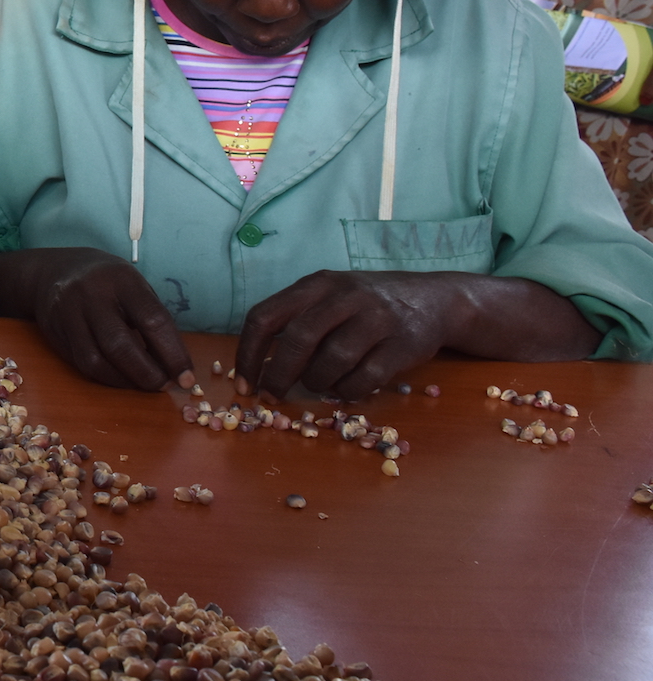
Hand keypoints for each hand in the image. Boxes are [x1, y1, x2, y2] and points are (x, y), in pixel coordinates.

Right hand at [0, 247, 193, 390]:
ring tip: (142, 384)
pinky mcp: (54, 332)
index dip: (173, 354)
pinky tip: (120, 377)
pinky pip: (80, 363)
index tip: (186, 378)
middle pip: (120, 345)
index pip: (153, 321)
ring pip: (95, 360)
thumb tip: (173, 364)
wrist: (53, 270)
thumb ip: (151, 319)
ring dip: (124, 381)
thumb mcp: (133, 285)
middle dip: (147, 374)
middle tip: (164, 386)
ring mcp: (68, 313)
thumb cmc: (107, 282)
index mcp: (122, 280)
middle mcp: (91, 294)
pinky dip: (105, 376)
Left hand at [236, 270, 448, 400]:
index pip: (265, 316)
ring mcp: (376, 318)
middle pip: (298, 339)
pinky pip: (364, 378)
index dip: (248, 353)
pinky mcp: (403, 344)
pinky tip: (346, 389)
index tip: (244, 384)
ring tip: (319, 385)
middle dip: (279, 375)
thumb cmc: (367, 305)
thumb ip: (296, 322)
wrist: (435, 299)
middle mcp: (344, 296)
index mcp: (316, 284)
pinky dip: (348, 391)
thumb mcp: (329, 298)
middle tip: (272, 396)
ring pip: (331, 361)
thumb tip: (259, 368)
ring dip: (317, 382)